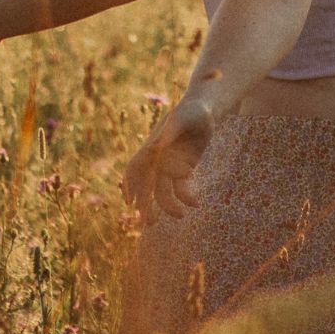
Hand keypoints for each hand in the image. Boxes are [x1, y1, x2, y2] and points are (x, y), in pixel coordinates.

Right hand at [121, 97, 215, 223]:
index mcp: (153, 145)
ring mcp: (170, 165)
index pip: (137, 167)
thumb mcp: (183, 118)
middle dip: (146, 203)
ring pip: (163, 190)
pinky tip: (196, 203)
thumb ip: (171, 131)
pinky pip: (181, 187)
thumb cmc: (192, 111)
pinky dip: (186, 196)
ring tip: (179, 216)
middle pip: (147, 184)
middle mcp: (158, 158)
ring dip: (167, 205)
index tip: (130, 202)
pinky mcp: (184, 169)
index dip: (130, 184)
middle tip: (148, 222)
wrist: (204, 111)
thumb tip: (158, 144)